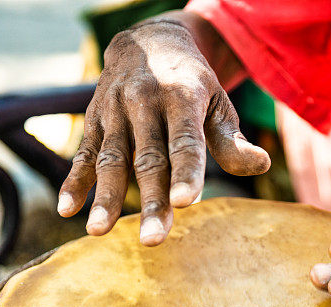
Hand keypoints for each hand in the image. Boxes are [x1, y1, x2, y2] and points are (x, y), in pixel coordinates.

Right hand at [58, 14, 269, 244]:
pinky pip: (83, 153)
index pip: (185, 142)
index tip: (185, 203)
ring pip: (111, 159)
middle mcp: (144, 101)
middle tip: (153, 241)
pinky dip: (74, 181)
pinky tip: (68, 209)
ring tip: (98, 231)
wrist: (147, 41)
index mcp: (182, 97)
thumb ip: (233, 139)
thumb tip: (262, 165)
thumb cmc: (192, 85)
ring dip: (105, 197)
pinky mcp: (94, 119)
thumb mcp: (217, 103)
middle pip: (148, 159)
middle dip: (150, 201)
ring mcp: (115, 110)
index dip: (186, 173)